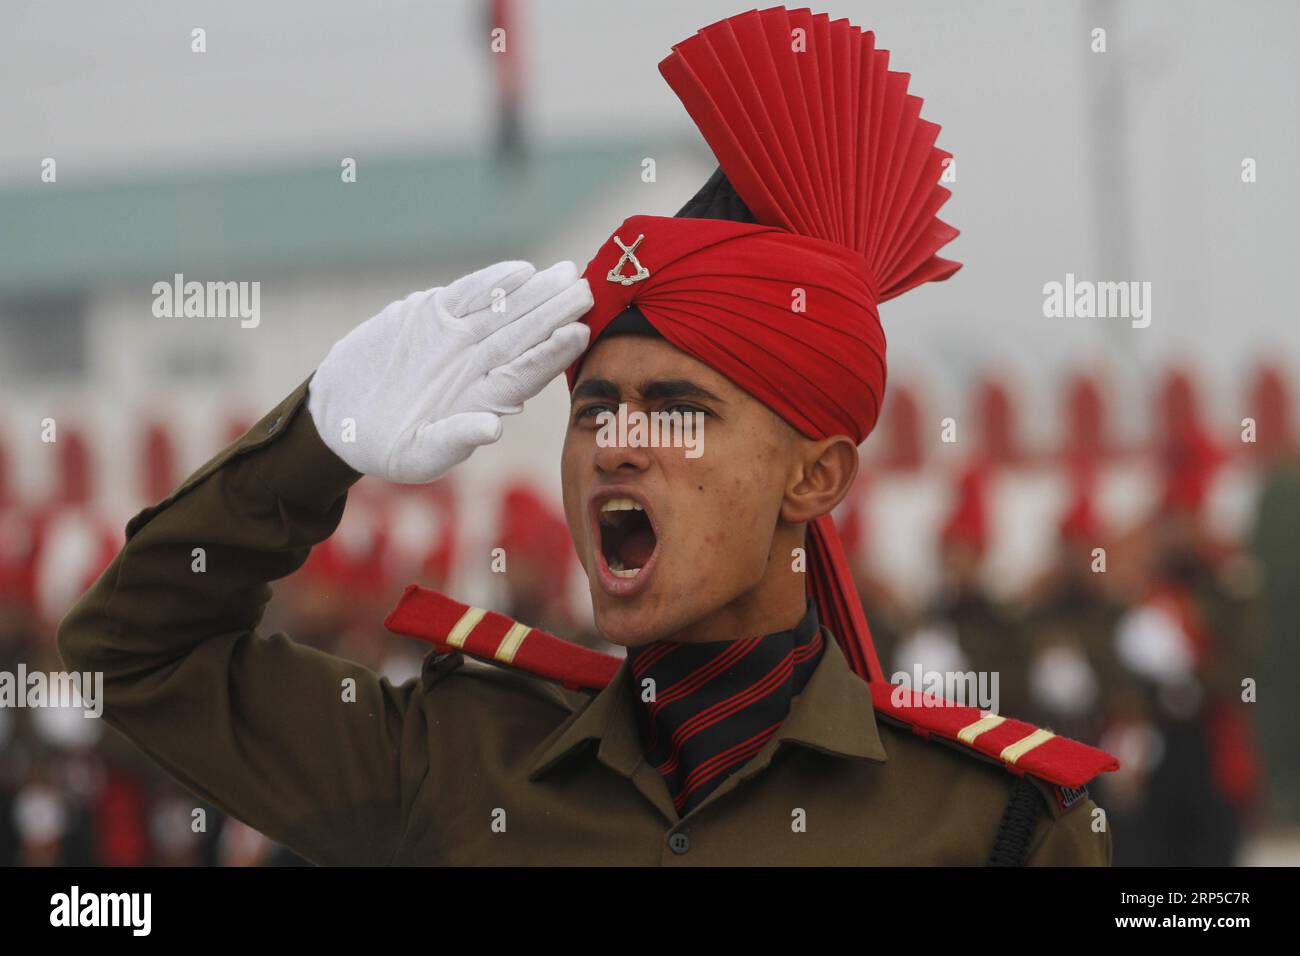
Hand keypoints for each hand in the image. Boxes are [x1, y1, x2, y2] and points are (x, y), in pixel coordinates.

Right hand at [307, 260, 591, 482]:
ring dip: (536, 292)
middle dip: (557, 312)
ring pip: (503, 309)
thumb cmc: (386, 447)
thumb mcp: (417, 454)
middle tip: (588, 289)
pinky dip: (491, 281)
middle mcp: (477, 366)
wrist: (341, 415)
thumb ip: (454, 440)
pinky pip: (467, 295)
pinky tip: (521, 270)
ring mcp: (456, 338)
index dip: (553, 353)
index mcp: (483, 400)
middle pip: (524, 335)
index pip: (526, 373)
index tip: (580, 333)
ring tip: (567, 273)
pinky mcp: (430, 316)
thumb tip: (493, 429)